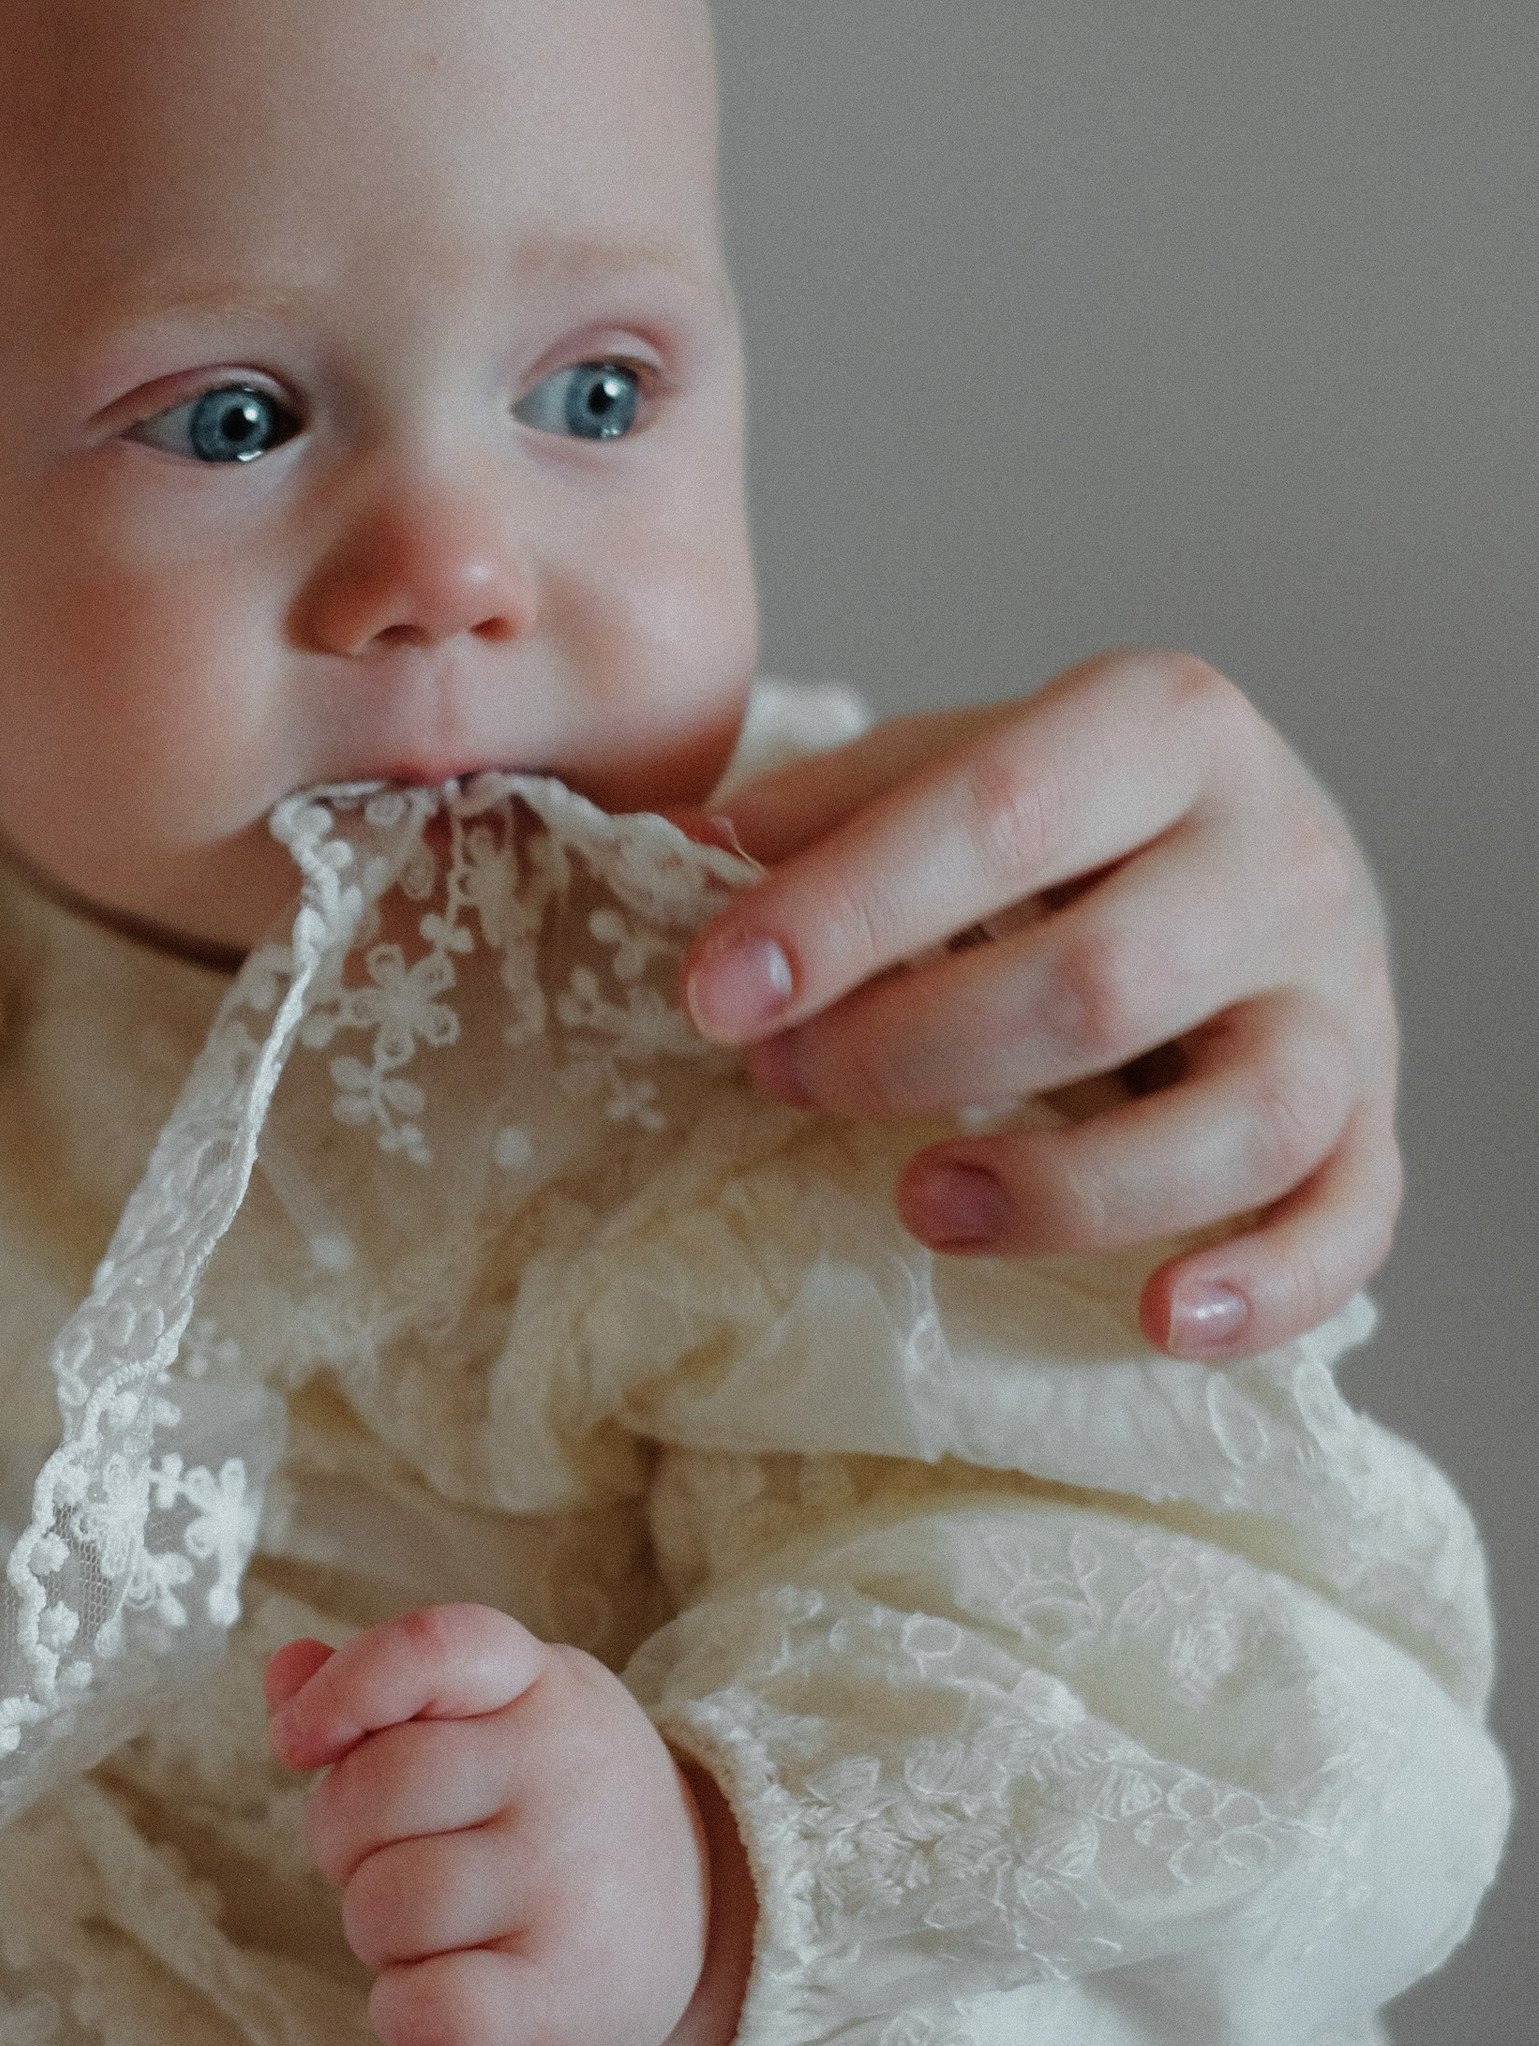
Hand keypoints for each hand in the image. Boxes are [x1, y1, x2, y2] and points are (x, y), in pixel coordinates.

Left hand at [264, 1607, 747, 2045]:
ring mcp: (570, 1889)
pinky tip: (435, 2000)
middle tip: (400, 1860)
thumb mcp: (496, 1719)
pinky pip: (427, 2008)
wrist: (706, 1926)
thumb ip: (386, 1693)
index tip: (297, 1741)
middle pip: (371, 1793)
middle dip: (345, 1840)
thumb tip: (286, 1674)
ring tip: (439, 1930)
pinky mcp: (565, 1999)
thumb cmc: (554, 1812)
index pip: (430, 1648)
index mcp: (540, 1686)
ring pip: (383, 1904)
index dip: (344, 1688)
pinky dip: (402, 2013)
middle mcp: (565, 1773)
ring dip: (375, 1932)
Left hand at [676, 653, 1398, 1360]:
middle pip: (1106, 980)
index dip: (845, 912)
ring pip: (1250, 1115)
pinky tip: (1162, 1319)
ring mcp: (1344, 994)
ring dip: (1072, 1189)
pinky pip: (1355, 1217)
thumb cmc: (1070, 827)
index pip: (998, 811)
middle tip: (784, 1082)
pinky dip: (1270, 1284)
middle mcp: (1280, 851)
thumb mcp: (955, 770)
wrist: (1258, 849)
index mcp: (1164, 726)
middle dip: (914, 1052)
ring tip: (922, 1208)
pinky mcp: (1377, 1114)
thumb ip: (826, 810)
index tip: (715, 994)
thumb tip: (668, 848)